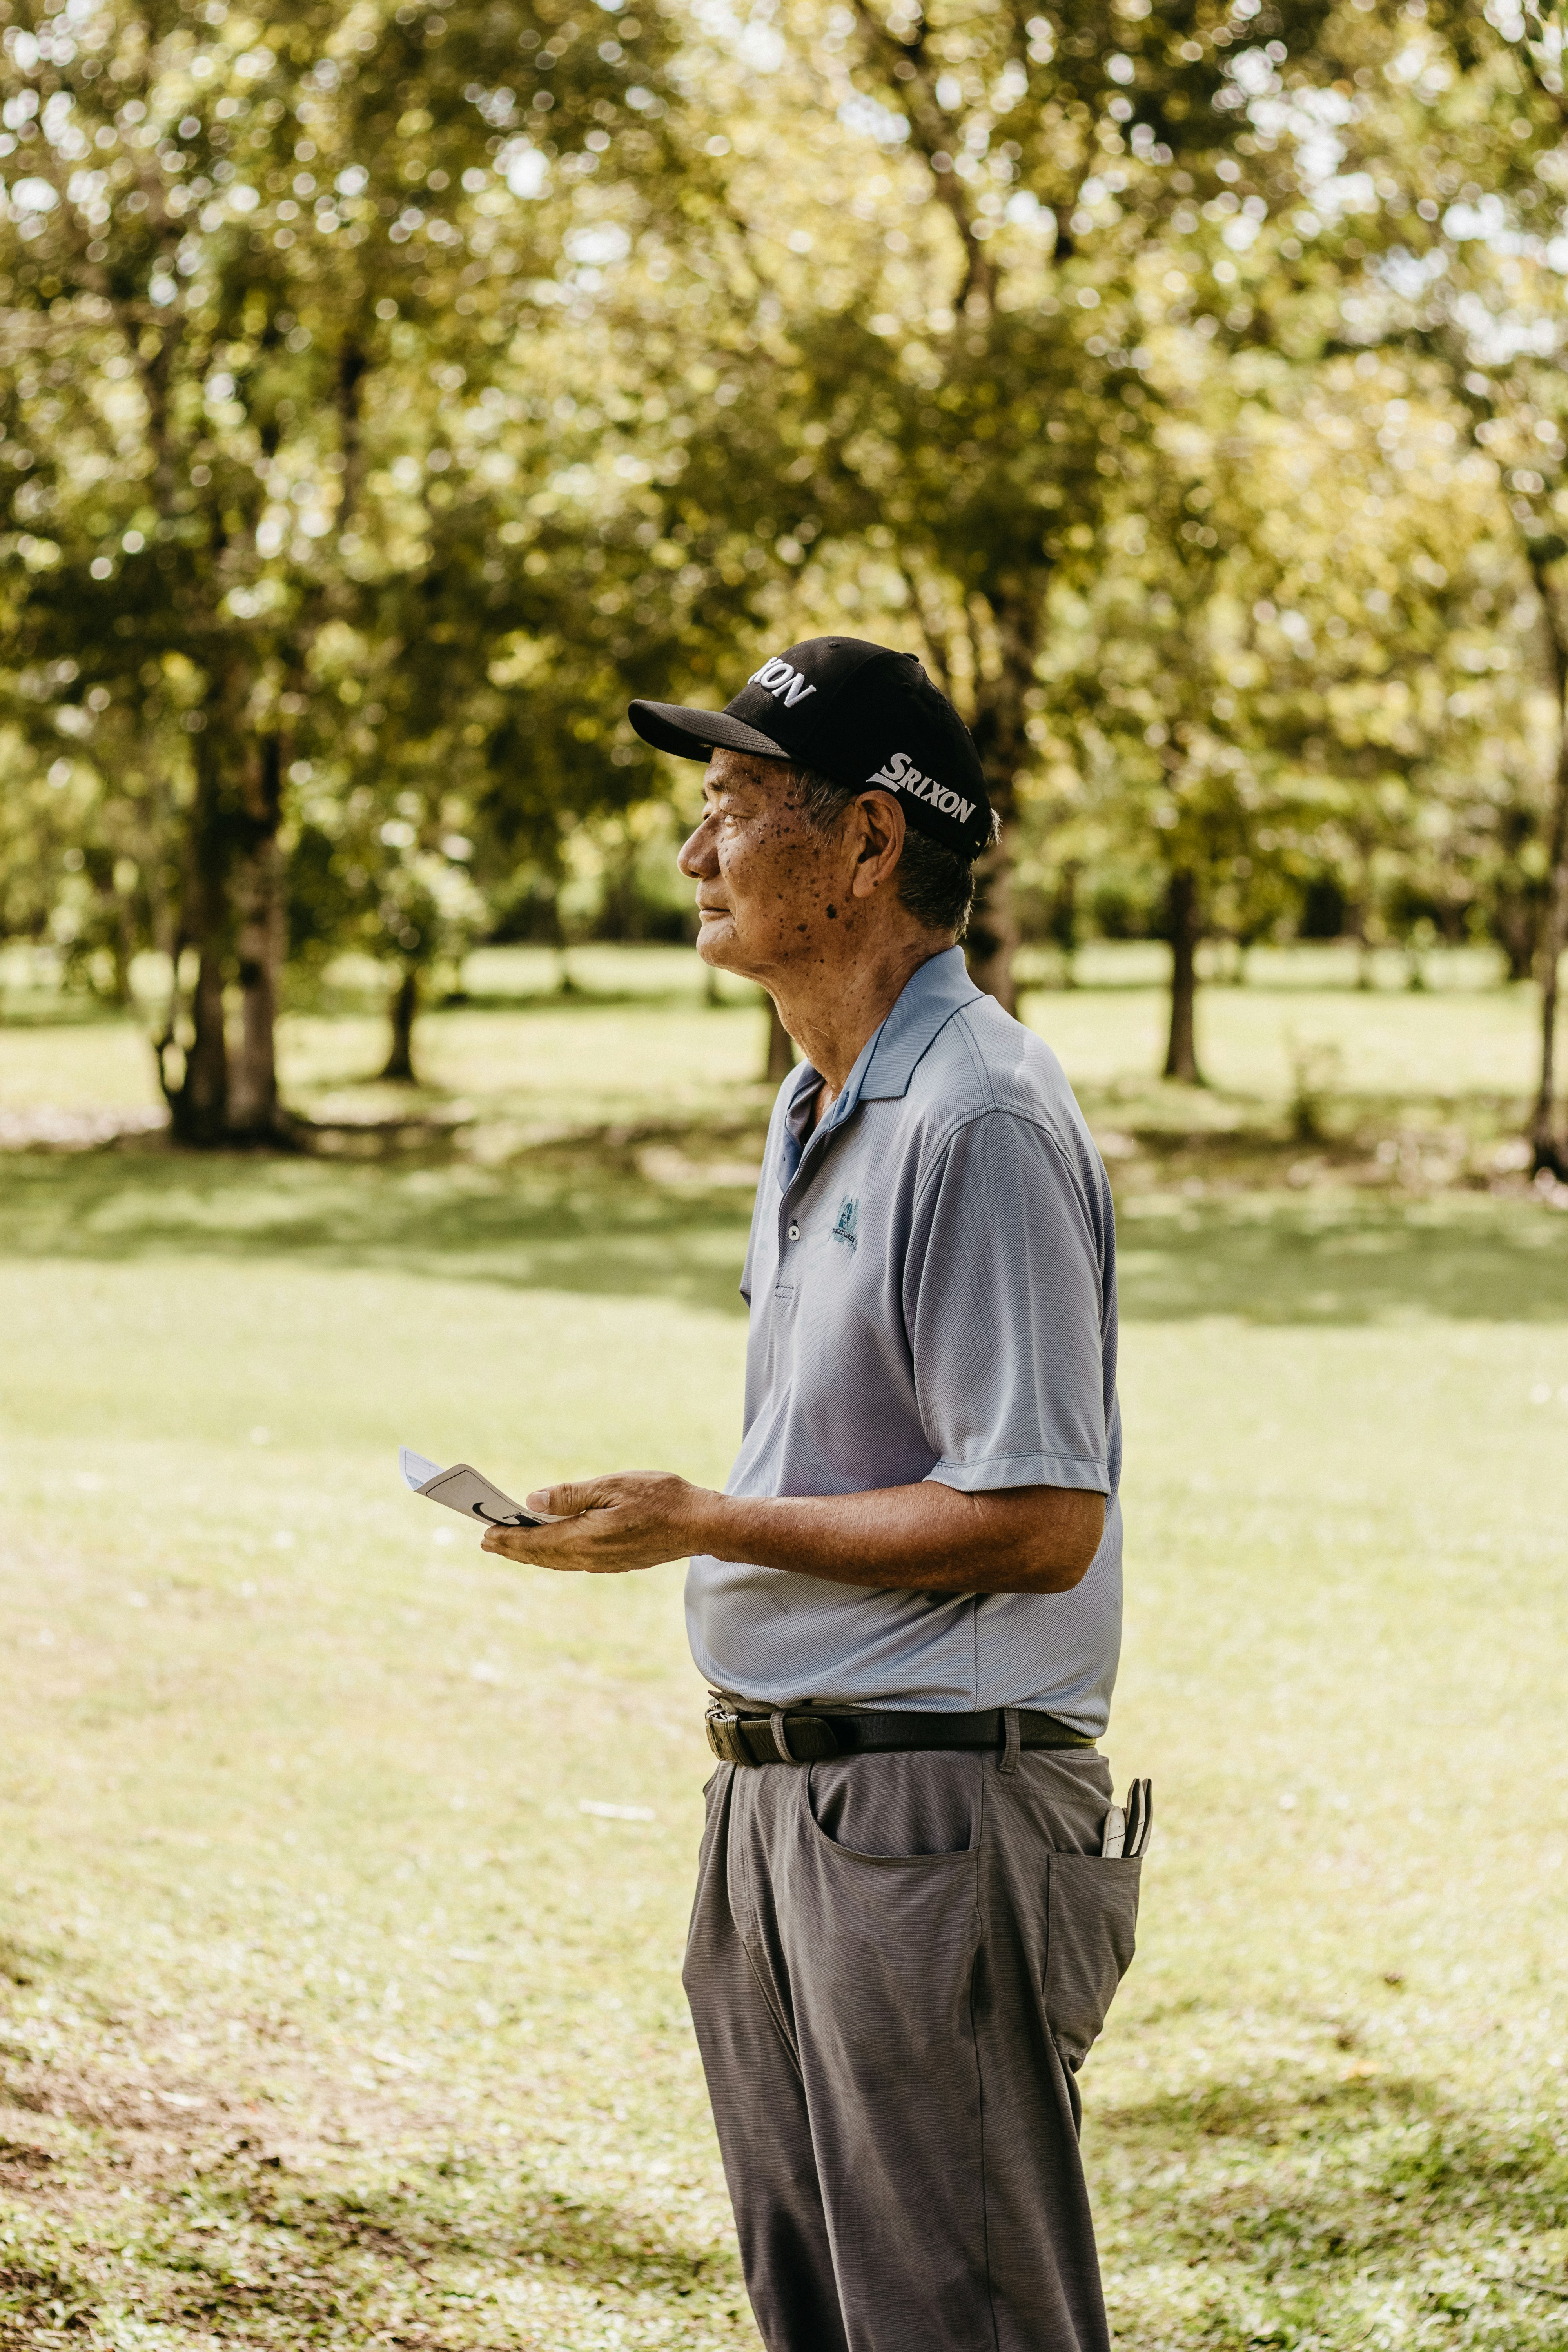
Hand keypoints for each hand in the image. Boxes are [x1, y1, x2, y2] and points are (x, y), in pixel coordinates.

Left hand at [478, 1471, 715, 1574]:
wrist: (701, 1524)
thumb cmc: (661, 1497)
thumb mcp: (613, 1486)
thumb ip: (571, 1495)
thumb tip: (532, 1500)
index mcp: (585, 1538)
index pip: (536, 1541)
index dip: (508, 1537)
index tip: (484, 1534)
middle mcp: (590, 1558)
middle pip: (541, 1555)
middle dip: (513, 1548)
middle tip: (487, 1542)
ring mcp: (603, 1564)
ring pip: (557, 1561)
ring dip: (531, 1554)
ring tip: (512, 1546)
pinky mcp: (615, 1563)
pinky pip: (573, 1562)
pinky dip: (553, 1556)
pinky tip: (551, 1549)